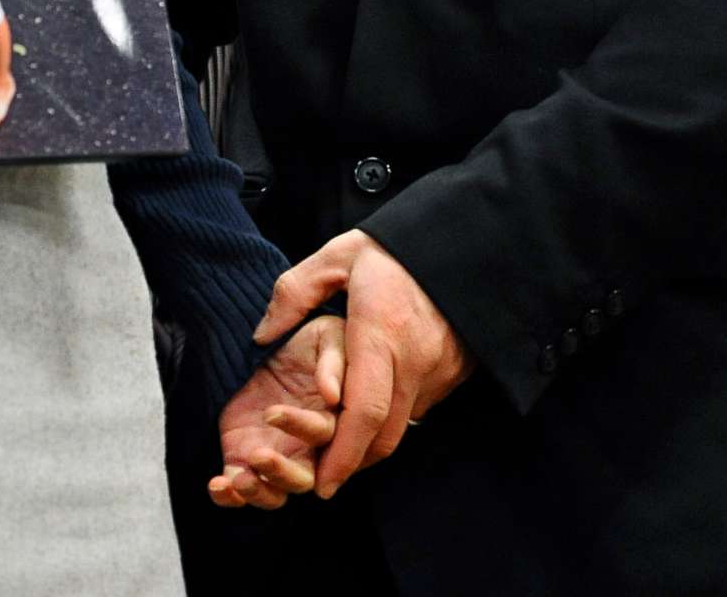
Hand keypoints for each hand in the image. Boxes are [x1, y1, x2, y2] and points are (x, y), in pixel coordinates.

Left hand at [210, 315, 344, 510]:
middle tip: (259, 454)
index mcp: (335, 419)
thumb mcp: (325, 338)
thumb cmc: (310, 342)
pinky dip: (231, 497)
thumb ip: (333, 362)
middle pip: (309, 478)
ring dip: (261, 492)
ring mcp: (282, 457)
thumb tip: (333, 394)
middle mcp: (312, 448)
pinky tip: (218, 485)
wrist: (275, 347)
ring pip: (280, 493)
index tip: (273, 412)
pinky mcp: (249, 459)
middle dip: (283, 473)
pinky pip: (244, 493)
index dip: (303, 429)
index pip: (328, 435)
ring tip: (239, 478)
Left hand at [254, 229, 471, 497]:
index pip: (363, 411)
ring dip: (371, 445)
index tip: (321, 484)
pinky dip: (393, 419)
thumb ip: (295, 292)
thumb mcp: (340, 255)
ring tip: (341, 451)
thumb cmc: (397, 248)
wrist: (465, 242)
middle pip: (384, 435)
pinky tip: (372, 411)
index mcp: (381, 333)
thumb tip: (261, 335)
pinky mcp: (454, 371)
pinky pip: (420, 408)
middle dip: (352, 464)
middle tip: (323, 480)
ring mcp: (440, 370)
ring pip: (403, 427)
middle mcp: (414, 360)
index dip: (342, 455)